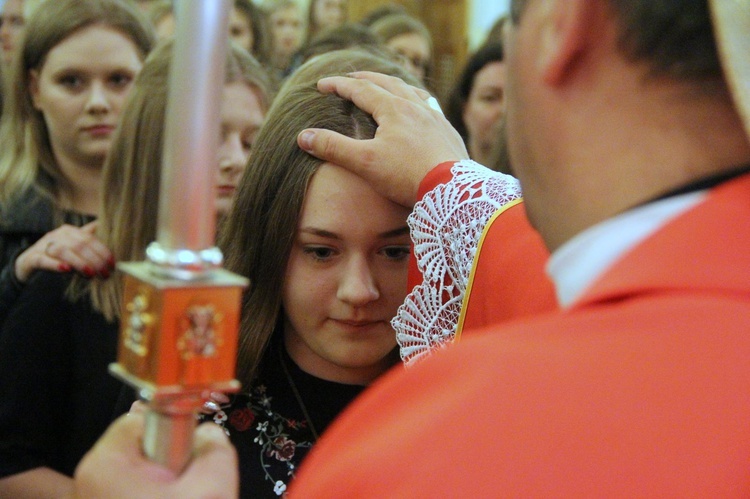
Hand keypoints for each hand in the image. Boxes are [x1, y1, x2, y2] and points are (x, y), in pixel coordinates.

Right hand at [14, 221, 113, 282]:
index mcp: (70, 231)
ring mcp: (43, 246)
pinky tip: (66, 270)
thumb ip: (90, 245)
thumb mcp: (75, 249)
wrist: (28, 262)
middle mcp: (56, 235)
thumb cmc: (57, 256)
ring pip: (62, 251)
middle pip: (79, 245)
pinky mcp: (32, 258)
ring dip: (79, 262)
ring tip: (90, 274)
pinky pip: (43, 259)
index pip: (89, 239)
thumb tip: (111, 243)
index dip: (103, 251)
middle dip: (95, 260)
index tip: (112, 264)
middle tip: (104, 274)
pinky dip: (55, 264)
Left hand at [71, 412, 237, 498]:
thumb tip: (209, 435)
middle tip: (191, 486)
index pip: (142, 416)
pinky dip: (157, 497)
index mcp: (106, 464)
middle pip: (143, 445)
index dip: (175, 426)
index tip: (193, 449)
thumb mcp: (212, 489)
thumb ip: (216, 448)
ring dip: (168, 484)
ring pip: (142, 473)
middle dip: (173, 459)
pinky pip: (135, 493)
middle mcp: (90, 481)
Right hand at [297, 71, 468, 206]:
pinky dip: (418, 101)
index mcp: (393, 109)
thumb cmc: (407, 176)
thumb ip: (333, 148)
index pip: (360, 90)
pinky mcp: (448, 132)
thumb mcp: (364, 163)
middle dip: (365, 79)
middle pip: (387, 83)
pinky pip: (430, 107)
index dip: (338, 85)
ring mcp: (435, 118)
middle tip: (351, 77)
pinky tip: (421, 110)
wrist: (452, 190)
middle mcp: (415, 107)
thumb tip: (304, 136)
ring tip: (387, 85)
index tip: (321, 84)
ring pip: (412, 91)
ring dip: (395, 85)